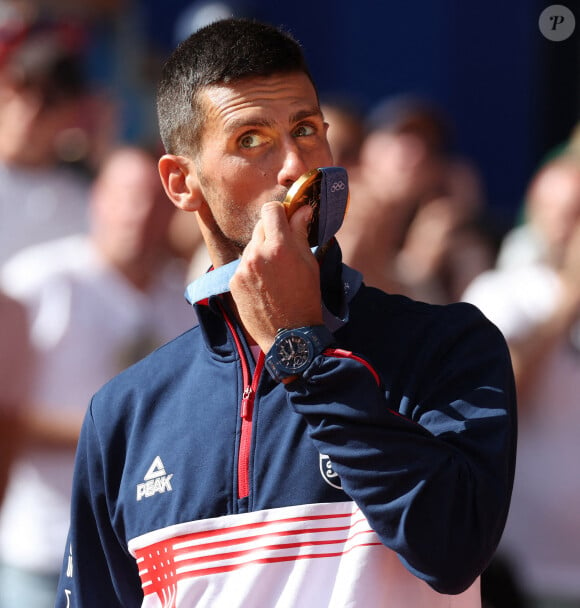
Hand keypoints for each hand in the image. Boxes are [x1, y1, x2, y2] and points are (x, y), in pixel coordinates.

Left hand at [229, 201, 323, 352]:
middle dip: (272, 233)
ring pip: (251, 246)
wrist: (288, 335)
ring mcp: (243, 268)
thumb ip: (301, 233)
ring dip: (261, 252)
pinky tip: (264, 286)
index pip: (271, 210)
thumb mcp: (309, 263)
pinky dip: (252, 270)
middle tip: (284, 249)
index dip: (280, 213)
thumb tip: (302, 209)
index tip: (286, 220)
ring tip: (275, 274)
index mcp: (279, 246)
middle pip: (260, 226)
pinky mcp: (234, 281)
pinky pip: (243, 265)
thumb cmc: (306, 299)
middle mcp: (257, 253)